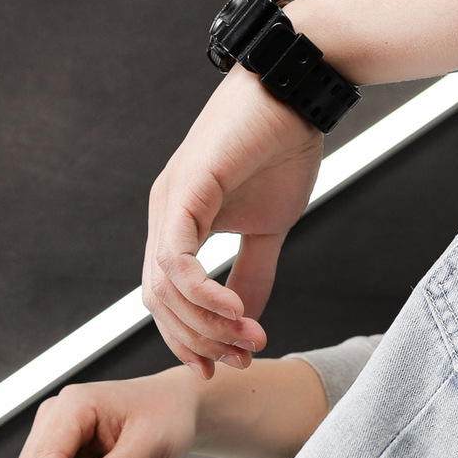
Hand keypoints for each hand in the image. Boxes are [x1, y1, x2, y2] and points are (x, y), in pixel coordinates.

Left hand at [143, 65, 322, 376]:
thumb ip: (253, 273)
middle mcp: (163, 215)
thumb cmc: (282, 148)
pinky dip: (203, 294)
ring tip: (248, 337)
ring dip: (207, 324)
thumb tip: (246, 320)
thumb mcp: (268, 229)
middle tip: (242, 358)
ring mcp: (168, 202)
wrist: (298, 92)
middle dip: (200, 341)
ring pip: (165, 289)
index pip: (167, 300)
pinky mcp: (185, 190)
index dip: (191, 339)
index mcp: (176, 225)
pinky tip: (234, 309)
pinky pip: (176, 260)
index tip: (226, 365)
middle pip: (160, 303)